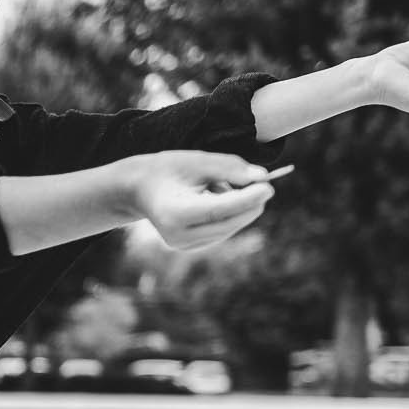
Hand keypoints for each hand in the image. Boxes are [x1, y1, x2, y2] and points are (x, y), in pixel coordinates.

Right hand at [125, 152, 285, 250]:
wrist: (140, 189)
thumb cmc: (169, 170)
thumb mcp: (198, 161)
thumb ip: (230, 167)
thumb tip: (262, 178)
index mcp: (174, 213)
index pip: (218, 209)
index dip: (246, 199)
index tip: (268, 186)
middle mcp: (178, 236)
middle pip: (228, 223)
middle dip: (250, 204)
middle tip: (264, 183)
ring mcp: (184, 245)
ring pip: (229, 228)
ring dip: (238, 208)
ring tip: (217, 186)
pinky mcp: (191, 247)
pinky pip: (223, 231)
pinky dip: (229, 215)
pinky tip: (213, 198)